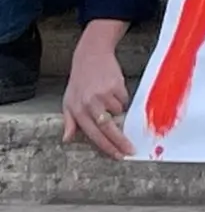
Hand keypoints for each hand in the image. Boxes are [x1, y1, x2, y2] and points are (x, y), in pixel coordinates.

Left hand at [62, 19, 130, 158]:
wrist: (91, 56)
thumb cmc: (80, 81)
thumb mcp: (68, 102)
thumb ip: (69, 122)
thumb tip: (67, 139)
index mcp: (78, 112)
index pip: (94, 135)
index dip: (106, 147)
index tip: (117, 155)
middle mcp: (90, 105)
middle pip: (108, 129)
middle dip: (120, 142)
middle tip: (131, 150)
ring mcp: (104, 95)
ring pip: (118, 112)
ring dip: (117, 110)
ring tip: (108, 98)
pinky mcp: (116, 86)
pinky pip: (124, 100)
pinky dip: (121, 99)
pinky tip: (113, 89)